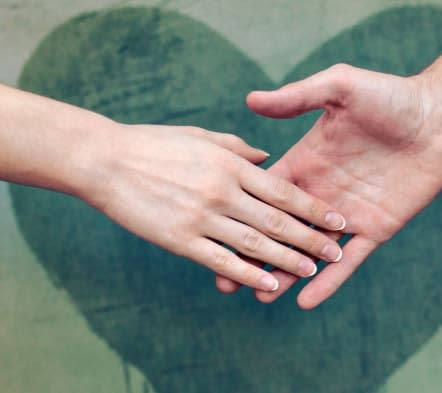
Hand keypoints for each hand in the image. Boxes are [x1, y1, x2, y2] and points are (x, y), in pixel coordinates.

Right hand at [81, 124, 344, 291]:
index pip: (283, 190)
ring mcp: (201, 217)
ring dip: (287, 260)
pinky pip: (221, 261)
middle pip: (276, 220)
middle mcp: (222, 191)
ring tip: (312, 271)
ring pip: (255, 244)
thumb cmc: (154, 144)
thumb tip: (267, 158)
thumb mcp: (201, 136)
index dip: (314, 208)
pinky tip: (269, 284)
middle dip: (310, 238)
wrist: (105, 160)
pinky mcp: (180, 239)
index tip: (337, 220)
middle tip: (335, 251)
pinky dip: (248, 274)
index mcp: (230, 163)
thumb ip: (238, 148)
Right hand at [216, 64, 441, 306]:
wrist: (438, 115)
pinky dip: (329, 281)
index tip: (215, 237)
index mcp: (306, 162)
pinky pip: (349, 261)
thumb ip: (297, 97)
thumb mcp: (339, 87)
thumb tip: (251, 100)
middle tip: (227, 283)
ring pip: (310, 252)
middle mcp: (322, 192)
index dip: (242, 217)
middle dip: (255, 254)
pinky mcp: (375, 228)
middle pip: (281, 231)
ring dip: (286, 274)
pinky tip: (305, 302)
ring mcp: (348, 214)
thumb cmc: (389, 96)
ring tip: (259, 298)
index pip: (267, 196)